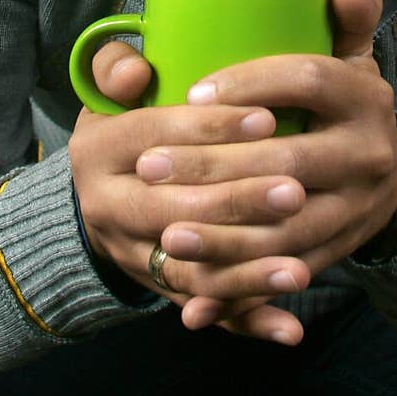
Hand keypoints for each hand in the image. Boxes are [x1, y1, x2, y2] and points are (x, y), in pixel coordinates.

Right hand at [68, 41, 309, 320]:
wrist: (95, 193)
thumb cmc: (122, 124)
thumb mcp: (108, 92)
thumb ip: (115, 67)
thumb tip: (136, 73)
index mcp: (99, 150)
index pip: (157, 135)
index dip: (211, 129)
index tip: (269, 119)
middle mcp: (109, 208)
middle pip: (174, 209)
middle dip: (237, 203)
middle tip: (295, 192)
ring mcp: (133, 255)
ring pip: (191, 271)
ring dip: (248, 274)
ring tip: (301, 268)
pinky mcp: (160, 287)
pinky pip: (206, 307)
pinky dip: (248, 319)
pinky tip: (290, 328)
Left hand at [136, 0, 396, 336]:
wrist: (389, 174)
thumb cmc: (343, 102)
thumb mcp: (349, 56)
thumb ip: (342, 19)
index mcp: (364, 92)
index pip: (305, 79)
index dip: (249, 83)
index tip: (192, 95)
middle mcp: (369, 150)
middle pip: (285, 161)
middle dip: (214, 168)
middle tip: (151, 166)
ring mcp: (357, 208)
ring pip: (285, 230)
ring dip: (222, 238)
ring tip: (165, 234)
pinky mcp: (339, 251)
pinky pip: (284, 273)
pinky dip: (239, 288)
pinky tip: (192, 295)